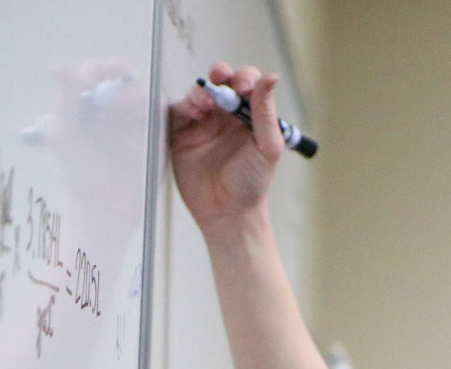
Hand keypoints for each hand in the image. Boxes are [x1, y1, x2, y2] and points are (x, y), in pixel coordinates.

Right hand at [168, 62, 284, 234]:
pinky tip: (193, 112)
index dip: (245, 78)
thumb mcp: (267, 147)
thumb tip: (271, 78)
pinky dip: (184, 106)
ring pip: (198, 93)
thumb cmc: (252, 183)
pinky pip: (178, 111)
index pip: (247, 84)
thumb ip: (266, 112)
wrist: (228, 212)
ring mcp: (203, 123)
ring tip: (206, 103)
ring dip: (201, 91)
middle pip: (221, 81)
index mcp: (249, 115)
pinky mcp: (182, 135)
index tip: (244, 87)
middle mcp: (226, 116)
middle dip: (220, 73)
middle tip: (220, 76)